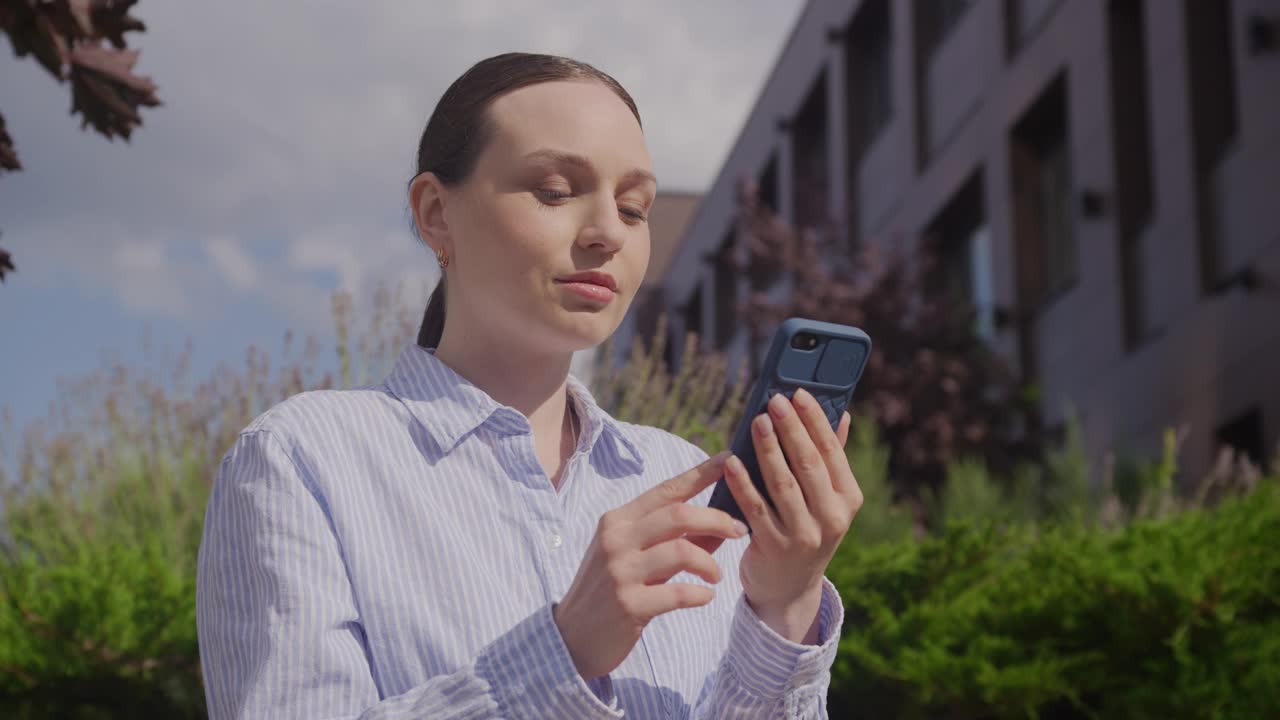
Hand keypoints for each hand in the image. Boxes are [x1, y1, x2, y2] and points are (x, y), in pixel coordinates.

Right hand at [554, 451, 748, 679]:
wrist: (572, 637)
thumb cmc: (610, 591)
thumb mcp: (635, 557)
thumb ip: (674, 539)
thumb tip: (721, 523)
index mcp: (618, 521)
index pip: (666, 490)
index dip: (701, 473)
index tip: (729, 459)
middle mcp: (617, 539)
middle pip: (679, 515)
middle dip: (718, 519)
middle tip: (739, 531)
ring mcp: (621, 571)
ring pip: (682, 551)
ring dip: (710, 563)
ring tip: (716, 576)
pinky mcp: (629, 604)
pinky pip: (679, 593)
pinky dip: (700, 594)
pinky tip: (705, 597)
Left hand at [722, 388, 862, 641]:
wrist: (788, 588)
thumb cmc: (806, 528)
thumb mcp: (826, 499)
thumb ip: (831, 457)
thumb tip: (842, 413)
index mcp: (848, 499)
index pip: (832, 452)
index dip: (815, 421)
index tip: (798, 393)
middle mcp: (832, 518)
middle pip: (808, 465)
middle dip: (791, 429)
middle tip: (774, 401)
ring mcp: (803, 535)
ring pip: (783, 484)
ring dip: (768, 450)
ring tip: (756, 422)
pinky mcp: (773, 548)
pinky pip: (755, 509)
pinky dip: (743, 484)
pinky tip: (731, 461)